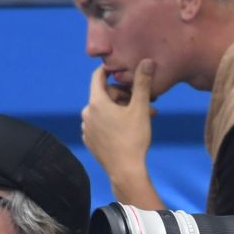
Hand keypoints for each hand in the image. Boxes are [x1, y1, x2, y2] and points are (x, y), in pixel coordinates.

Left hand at [83, 60, 157, 184]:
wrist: (125, 171)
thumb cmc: (133, 139)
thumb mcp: (140, 109)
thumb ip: (142, 83)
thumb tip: (147, 61)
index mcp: (96, 102)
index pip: (98, 76)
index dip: (110, 71)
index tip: (122, 71)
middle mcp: (87, 113)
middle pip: (105, 96)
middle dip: (125, 97)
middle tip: (145, 105)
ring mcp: (87, 128)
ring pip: (104, 112)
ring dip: (120, 111)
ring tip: (139, 120)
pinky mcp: (90, 140)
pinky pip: (100, 125)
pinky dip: (112, 124)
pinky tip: (126, 131)